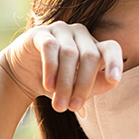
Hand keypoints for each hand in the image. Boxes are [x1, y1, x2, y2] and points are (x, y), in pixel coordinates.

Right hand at [0, 21, 122, 112]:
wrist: (23, 75)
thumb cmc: (56, 82)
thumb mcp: (77, 88)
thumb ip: (96, 85)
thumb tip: (112, 82)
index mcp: (95, 46)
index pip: (111, 48)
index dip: (114, 62)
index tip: (114, 80)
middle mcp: (81, 34)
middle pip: (90, 56)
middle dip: (83, 85)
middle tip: (73, 107)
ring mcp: (61, 30)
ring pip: (70, 54)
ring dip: (65, 83)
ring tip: (59, 104)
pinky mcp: (41, 33)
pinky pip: (50, 47)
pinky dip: (51, 69)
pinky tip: (48, 86)